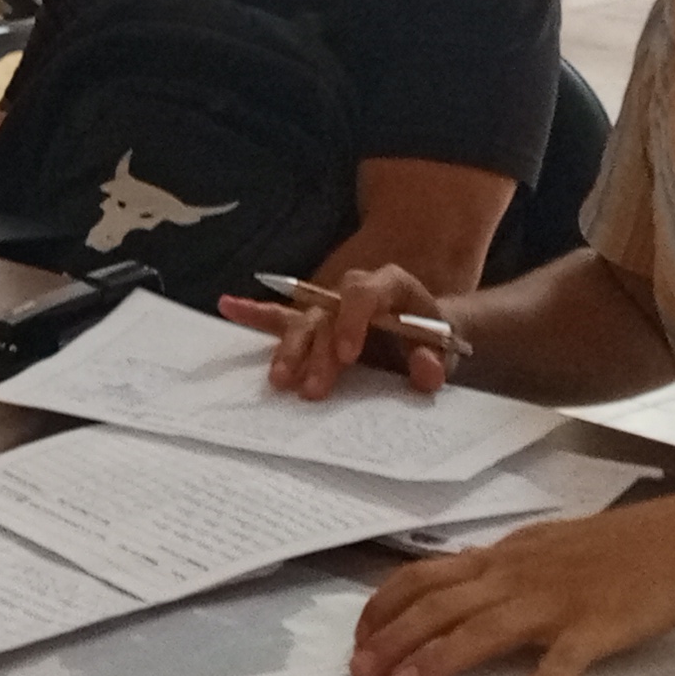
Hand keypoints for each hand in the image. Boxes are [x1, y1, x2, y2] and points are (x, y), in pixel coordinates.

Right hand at [217, 262, 453, 396]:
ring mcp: (329, 307)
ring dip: (289, 351)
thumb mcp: (447, 348)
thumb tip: (426, 371)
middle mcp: (353, 291)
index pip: (365, 292)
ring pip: (302, 322)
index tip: (348, 356)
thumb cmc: (434, 340)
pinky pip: (280, 316)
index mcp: (389, 286)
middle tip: (313, 390)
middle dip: (318, 352)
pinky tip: (227, 305)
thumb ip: (437, 359)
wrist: (427, 333)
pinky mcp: (313, 324)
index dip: (354, 320)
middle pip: (327, 314)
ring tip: (279, 380)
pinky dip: (254, 313)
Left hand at [349, 500, 674, 675]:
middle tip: (360, 672)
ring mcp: (555, 602)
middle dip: (394, 639)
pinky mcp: (596, 627)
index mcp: (502, 561)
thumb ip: (497, 566)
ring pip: (485, 630)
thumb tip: (451, 582)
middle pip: (441, 607)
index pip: (426, 578)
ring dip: (441, 659)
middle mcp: (517, 579)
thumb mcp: (540, 546)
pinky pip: (565, 657)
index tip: (359, 636)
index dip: (386, 607)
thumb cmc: (610, 546)